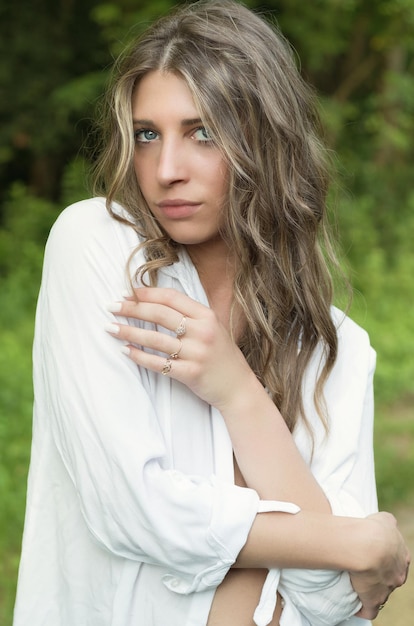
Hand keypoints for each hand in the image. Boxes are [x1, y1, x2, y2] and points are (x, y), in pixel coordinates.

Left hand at [106, 286, 254, 408]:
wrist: (239, 388)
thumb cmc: (221, 356)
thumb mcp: (212, 328)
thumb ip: (189, 315)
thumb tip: (154, 302)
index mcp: (206, 316)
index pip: (171, 297)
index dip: (147, 293)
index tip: (127, 292)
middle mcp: (202, 332)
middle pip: (159, 314)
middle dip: (131, 308)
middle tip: (111, 307)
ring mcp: (196, 353)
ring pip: (155, 338)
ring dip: (129, 332)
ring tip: (110, 328)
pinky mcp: (190, 373)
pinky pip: (159, 363)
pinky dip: (139, 356)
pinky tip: (125, 351)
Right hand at [350, 512, 409, 619]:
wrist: (368, 545)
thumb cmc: (375, 530)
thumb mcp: (385, 520)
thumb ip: (387, 523)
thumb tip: (385, 523)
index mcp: (402, 558)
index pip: (396, 563)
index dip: (385, 561)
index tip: (374, 558)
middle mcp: (398, 575)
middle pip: (390, 579)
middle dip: (380, 576)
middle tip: (364, 569)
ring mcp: (387, 589)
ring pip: (381, 593)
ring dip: (370, 590)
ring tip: (356, 583)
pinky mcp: (373, 599)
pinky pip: (369, 610)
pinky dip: (363, 609)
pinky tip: (355, 605)